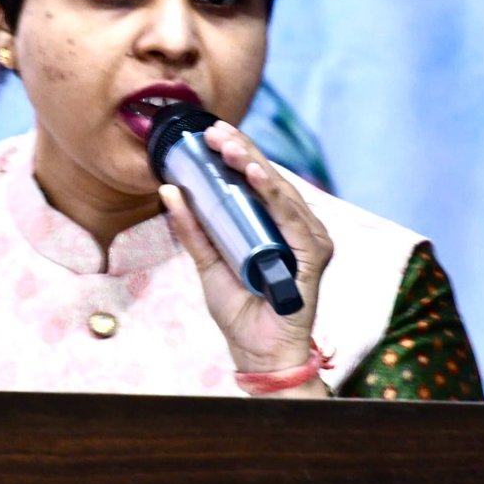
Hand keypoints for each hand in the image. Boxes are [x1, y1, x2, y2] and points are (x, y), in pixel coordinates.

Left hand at [159, 121, 333, 390]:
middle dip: (241, 150)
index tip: (211, 133)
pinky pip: (292, 217)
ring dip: (253, 164)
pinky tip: (256, 175)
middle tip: (215, 131)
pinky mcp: (313, 254)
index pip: (255, 180)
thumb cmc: (240, 310)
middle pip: (268, 178)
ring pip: (280, 191)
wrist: (257, 352)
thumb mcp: (207, 262)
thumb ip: (192, 228)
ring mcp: (308, 238)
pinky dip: (274, 195)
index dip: (235, 153)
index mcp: (273, 224)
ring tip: (229, 145)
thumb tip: (169, 188)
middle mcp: (295, 226)